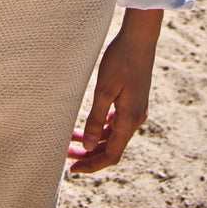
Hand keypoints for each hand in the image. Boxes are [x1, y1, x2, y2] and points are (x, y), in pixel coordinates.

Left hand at [67, 8, 162, 174]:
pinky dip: (101, 127)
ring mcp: (136, 109)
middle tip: (66, 153)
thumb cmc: (121, 60)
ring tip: (71, 138)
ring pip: (113, 135)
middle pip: (111, 147)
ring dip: (93, 139)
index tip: (73, 169)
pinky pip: (117, 122)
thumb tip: (87, 147)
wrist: (140, 38)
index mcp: (129, 120)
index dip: (92, 165)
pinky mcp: (134, 100)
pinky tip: (89, 122)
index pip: (111, 155)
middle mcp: (135, 119)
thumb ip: (95, 119)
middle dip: (89, 154)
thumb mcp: (104, 90)